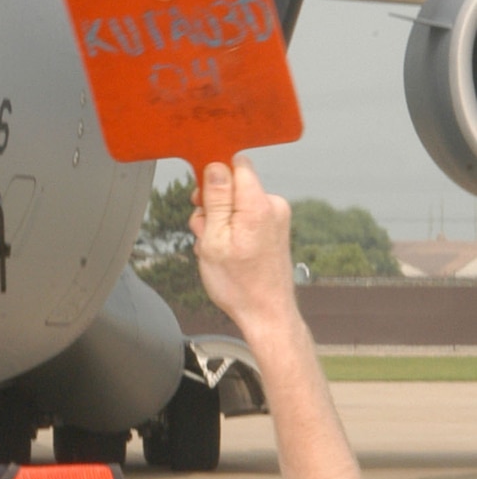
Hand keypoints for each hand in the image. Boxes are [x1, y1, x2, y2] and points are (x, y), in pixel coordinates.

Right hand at [190, 159, 297, 339]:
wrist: (266, 313)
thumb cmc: (239, 284)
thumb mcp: (215, 239)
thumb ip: (215, 199)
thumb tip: (215, 166)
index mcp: (258, 206)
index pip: (236, 165)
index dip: (214, 175)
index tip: (202, 196)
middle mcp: (273, 206)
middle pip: (233, 185)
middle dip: (213, 204)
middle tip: (206, 232)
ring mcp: (276, 217)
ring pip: (235, 203)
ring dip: (219, 221)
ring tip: (216, 248)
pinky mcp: (274, 227)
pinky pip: (245, 216)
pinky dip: (231, 230)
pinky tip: (227, 252)